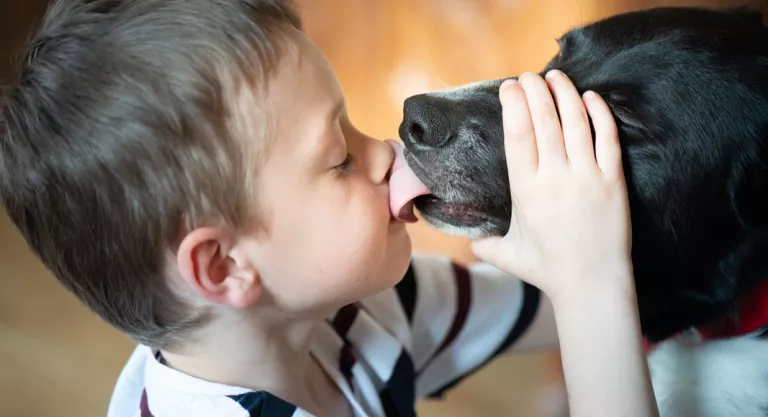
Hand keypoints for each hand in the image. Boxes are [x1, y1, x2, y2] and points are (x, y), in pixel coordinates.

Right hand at [471, 70, 631, 304]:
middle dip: (535, 90)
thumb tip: (468, 239)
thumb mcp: (506, 255)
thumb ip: (484, 243)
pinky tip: (590, 97)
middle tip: (529, 76)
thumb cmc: (547, 270)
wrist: (591, 284)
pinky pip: (607, 137)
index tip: (509, 87)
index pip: (517, 133)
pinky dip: (599, 113)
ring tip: (556, 76)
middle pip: (544, 119)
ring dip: (565, 93)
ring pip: (575, 121)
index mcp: (525, 189)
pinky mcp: (612, 180)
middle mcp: (555, 177)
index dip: (514, 104)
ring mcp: (586, 176)